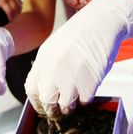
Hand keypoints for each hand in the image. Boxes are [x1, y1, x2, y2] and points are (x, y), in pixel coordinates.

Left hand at [24, 0, 132, 117]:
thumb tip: (43, 90)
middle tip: (58, 110)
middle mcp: (54, 69)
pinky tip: (87, 88)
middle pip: (47, 102)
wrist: (101, 23)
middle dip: (52, 110)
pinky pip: (83, 102)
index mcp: (43, 59)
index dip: (37, 102)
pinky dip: (85, 99)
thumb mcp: (54, 47)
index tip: (43, 105)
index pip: (31, 90)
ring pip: (65, 107)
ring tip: (74, 99)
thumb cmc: (79, 35)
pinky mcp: (90, 83)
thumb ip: (46, 67)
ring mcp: (72, 77)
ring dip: (69, 107)